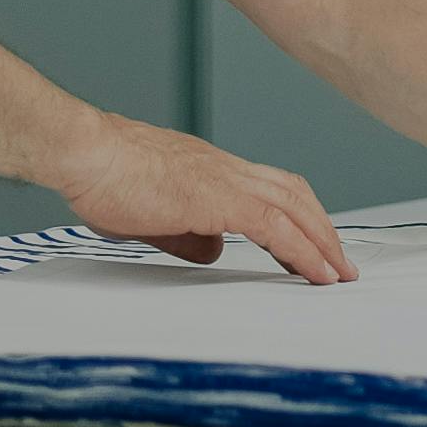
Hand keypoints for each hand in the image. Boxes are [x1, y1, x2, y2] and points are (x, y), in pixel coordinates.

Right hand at [50, 112, 355, 283]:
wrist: (86, 152)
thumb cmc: (105, 178)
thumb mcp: (152, 214)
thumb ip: (188, 232)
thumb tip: (215, 250)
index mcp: (213, 169)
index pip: (273, 189)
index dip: (300, 217)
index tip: (315, 247)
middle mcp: (227, 168)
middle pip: (294, 194)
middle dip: (323, 230)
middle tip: (340, 265)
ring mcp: (225, 178)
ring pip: (293, 207)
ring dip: (322, 242)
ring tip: (339, 274)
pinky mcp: (217, 196)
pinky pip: (273, 225)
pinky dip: (302, 249)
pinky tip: (315, 272)